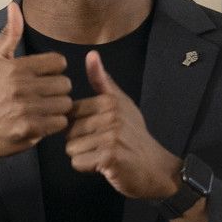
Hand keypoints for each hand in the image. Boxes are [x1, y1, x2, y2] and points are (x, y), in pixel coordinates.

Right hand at [0, 3, 72, 199]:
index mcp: (14, 67)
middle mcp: (20, 86)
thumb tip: (14, 6)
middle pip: (65, 84)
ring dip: (56, 108)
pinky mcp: (31, 128)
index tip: (40, 79)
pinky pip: (61, 122)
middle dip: (56, 91)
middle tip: (40, 98)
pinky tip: (40, 122)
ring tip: (40, 110)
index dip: (52, 71)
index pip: (59, 62)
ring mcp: (26, 108)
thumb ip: (9, 34)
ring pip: (65, 103)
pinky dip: (54, 124)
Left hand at [65, 52, 178, 199]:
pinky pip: (77, 162)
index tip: (99, 129)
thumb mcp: (120, 103)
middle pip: (68, 132)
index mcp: (109, 101)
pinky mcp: (109, 157)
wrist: (154, 167)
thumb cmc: (133, 135)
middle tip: (103, 145)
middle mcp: (110, 116)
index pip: (70, 113)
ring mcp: (111, 137)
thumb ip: (102, 81)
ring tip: (104, 154)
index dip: (79, 125)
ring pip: (71, 148)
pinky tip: (104, 165)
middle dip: (80, 142)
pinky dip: (87, 167)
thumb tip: (91, 54)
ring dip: (83, 156)